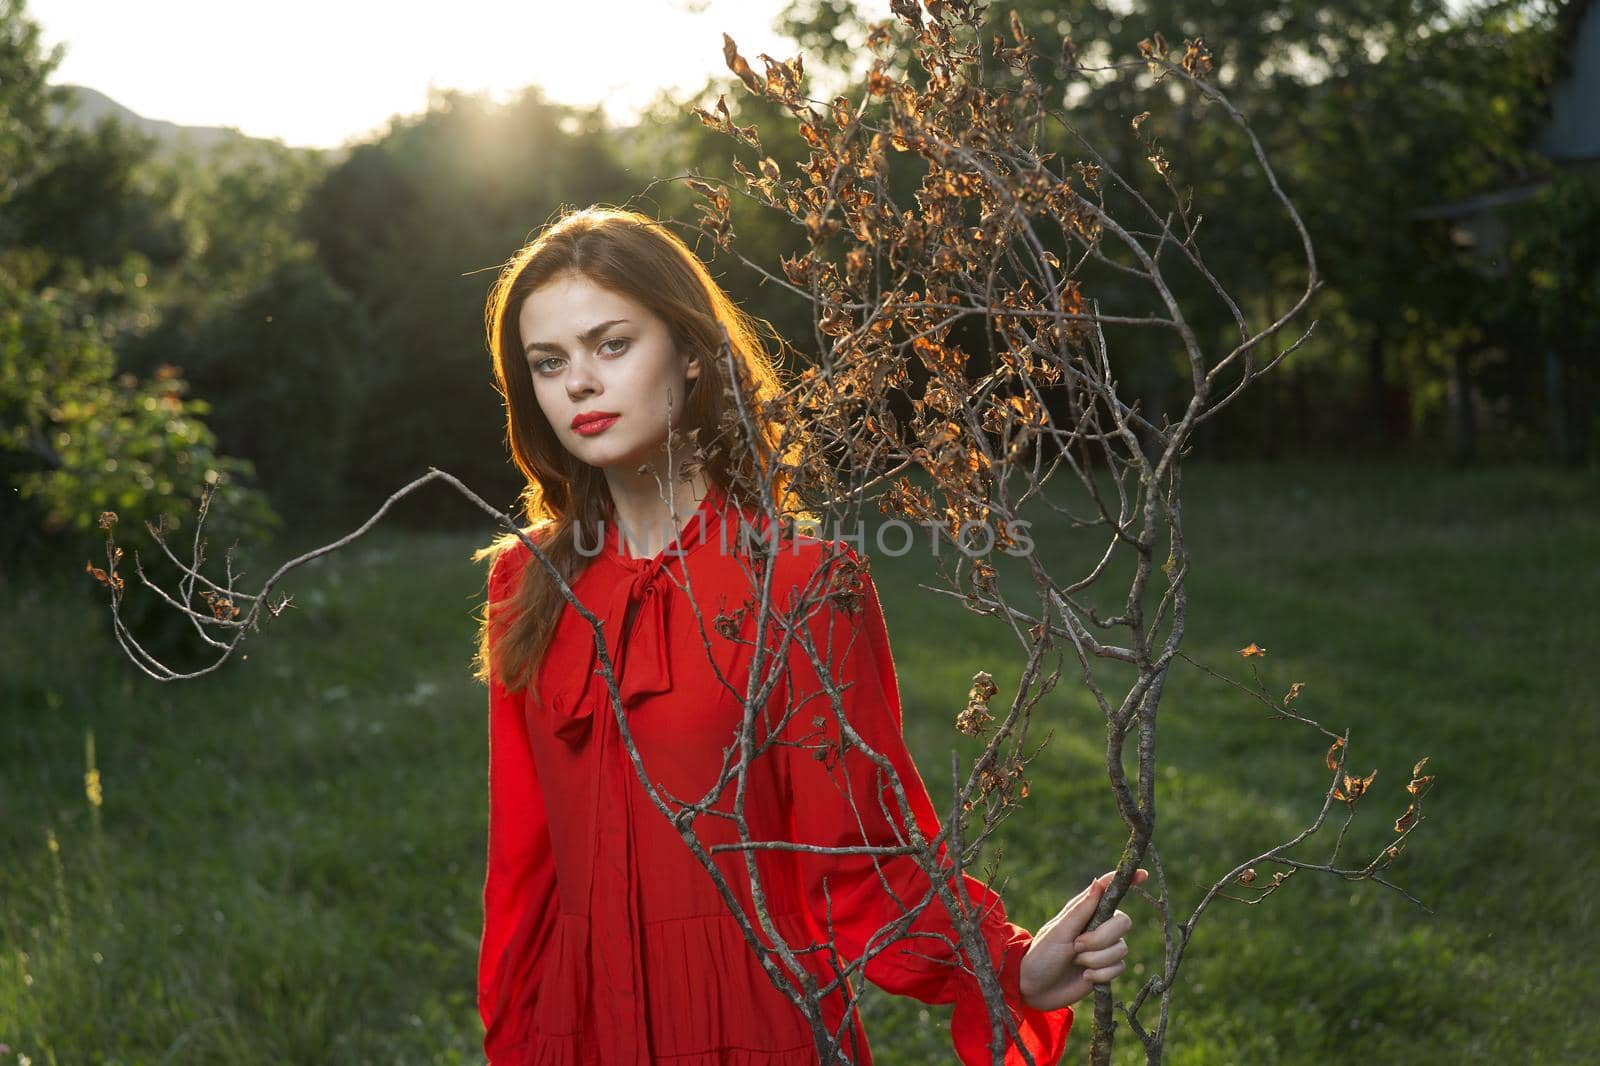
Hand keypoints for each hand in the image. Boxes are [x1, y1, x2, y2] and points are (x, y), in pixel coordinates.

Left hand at [1017, 867, 1147, 1010]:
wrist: (1035, 988)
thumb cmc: (1042, 954)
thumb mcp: (1058, 931)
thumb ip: (1081, 909)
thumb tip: (1098, 882)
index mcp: (1085, 910)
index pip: (1109, 890)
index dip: (1127, 881)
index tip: (1143, 874)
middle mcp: (1098, 925)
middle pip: (1123, 922)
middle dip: (1101, 938)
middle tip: (1077, 946)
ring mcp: (1103, 947)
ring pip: (1122, 948)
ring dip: (1096, 959)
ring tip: (1077, 962)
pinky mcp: (1106, 968)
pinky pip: (1119, 967)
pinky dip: (1101, 975)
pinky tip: (1084, 976)